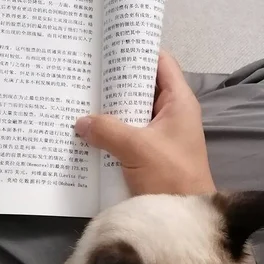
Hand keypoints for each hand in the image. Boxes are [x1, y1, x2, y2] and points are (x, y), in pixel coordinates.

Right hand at [74, 50, 214, 195]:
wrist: (184, 218)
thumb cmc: (170, 176)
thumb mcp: (137, 148)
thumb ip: (107, 130)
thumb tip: (80, 122)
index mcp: (179, 102)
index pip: (160, 62)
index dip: (137, 50)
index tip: (108, 45)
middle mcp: (171, 113)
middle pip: (142, 86)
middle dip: (115, 81)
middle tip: (84, 72)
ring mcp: (161, 135)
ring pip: (132, 113)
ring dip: (110, 109)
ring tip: (79, 97)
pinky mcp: (150, 155)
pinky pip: (128, 135)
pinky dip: (111, 132)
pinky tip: (87, 131)